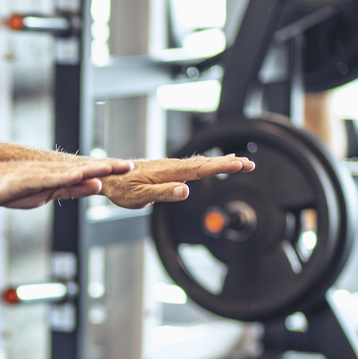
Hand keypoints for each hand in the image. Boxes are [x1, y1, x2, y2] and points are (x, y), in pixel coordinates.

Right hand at [0, 157, 131, 208]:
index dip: (108, 170)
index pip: (86, 173)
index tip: (129, 169)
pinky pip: (45, 179)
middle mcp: (48, 171)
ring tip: (110, 168)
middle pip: (82, 168)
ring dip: (89, 169)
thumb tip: (96, 186)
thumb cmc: (7, 189)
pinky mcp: (21, 180)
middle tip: (129, 165)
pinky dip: (62, 177)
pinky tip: (76, 175)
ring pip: (67, 171)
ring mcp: (35, 174)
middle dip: (106, 167)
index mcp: (56, 176)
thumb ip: (70, 190)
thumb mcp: (45, 194)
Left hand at [101, 154, 253, 208]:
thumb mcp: (140, 196)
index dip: (223, 167)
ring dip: (220, 162)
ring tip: (239, 162)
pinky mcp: (166, 169)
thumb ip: (163, 193)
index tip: (242, 165)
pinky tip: (211, 165)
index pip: (202, 169)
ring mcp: (170, 166)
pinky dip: (207, 164)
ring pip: (200, 163)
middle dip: (228, 163)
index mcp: (170, 172)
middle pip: (205, 163)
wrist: (107, 176)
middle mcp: (172, 166)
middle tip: (250, 163)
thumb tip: (185, 190)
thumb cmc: (121, 189)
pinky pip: (192, 166)